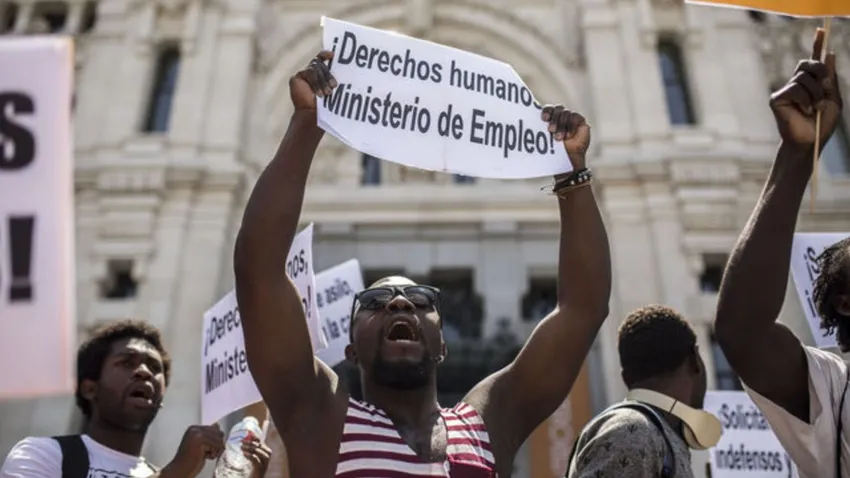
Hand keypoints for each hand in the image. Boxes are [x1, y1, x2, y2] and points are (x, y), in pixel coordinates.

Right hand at [161, 424, 225, 477]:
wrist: (180, 470)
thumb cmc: (189, 460)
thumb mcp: (200, 445)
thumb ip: (208, 435)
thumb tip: (217, 425)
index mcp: (193, 429)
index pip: (215, 428)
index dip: (216, 440)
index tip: (209, 448)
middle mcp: (195, 429)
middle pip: (219, 433)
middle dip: (217, 445)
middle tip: (208, 453)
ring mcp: (197, 434)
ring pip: (219, 440)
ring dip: (215, 450)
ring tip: (205, 455)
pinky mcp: (200, 440)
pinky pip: (217, 445)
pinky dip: (214, 454)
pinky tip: (204, 457)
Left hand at [242, 437, 271, 477]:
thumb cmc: (254, 468)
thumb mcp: (254, 458)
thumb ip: (252, 450)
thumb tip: (246, 440)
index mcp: (266, 453)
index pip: (261, 443)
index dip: (255, 438)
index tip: (248, 436)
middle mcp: (267, 457)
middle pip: (260, 447)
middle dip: (250, 443)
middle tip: (241, 442)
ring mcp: (264, 463)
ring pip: (258, 452)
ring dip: (249, 448)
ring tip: (241, 447)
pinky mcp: (260, 469)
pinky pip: (256, 460)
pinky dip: (250, 456)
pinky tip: (244, 454)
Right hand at [289, 50, 337, 110]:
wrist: (312, 115)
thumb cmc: (325, 106)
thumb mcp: (331, 89)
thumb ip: (333, 78)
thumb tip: (344, 67)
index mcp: (319, 74)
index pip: (320, 58)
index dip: (325, 54)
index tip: (333, 55)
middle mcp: (310, 72)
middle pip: (319, 64)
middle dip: (328, 75)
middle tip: (334, 87)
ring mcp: (303, 75)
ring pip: (315, 68)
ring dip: (322, 81)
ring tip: (327, 94)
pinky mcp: (296, 78)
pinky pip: (308, 72)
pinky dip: (315, 83)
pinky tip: (318, 94)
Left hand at [541, 105, 590, 168]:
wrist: (567, 160)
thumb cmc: (554, 151)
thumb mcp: (544, 140)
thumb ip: (538, 131)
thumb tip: (526, 125)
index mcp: (550, 117)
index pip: (548, 108)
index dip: (546, 111)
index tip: (544, 119)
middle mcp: (560, 115)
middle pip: (557, 109)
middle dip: (554, 119)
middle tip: (550, 130)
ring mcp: (570, 117)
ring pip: (566, 113)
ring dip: (561, 125)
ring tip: (558, 138)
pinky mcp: (580, 121)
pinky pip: (575, 117)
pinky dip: (570, 126)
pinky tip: (568, 136)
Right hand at [769, 28, 842, 153]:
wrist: (811, 141)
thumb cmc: (822, 124)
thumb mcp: (833, 98)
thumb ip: (830, 78)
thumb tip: (829, 54)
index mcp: (811, 83)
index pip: (814, 60)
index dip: (817, 45)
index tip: (821, 31)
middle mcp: (797, 84)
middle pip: (807, 63)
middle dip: (820, 71)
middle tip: (825, 85)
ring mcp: (786, 91)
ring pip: (803, 78)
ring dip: (815, 92)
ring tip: (815, 107)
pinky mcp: (777, 98)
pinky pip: (794, 88)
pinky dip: (805, 99)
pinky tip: (805, 110)